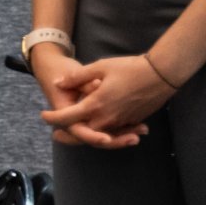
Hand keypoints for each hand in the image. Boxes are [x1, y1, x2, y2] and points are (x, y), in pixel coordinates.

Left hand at [35, 49, 159, 147]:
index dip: (52, 119)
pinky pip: (116, 132)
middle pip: (83, 134)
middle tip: (56, 135)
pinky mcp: (133, 121)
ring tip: (75, 134)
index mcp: (95, 105)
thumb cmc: (130, 68)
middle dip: (69, 136)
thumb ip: (77, 77)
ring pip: (100, 135)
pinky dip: (106, 133)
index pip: (67, 118)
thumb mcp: (100, 67)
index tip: (43, 116)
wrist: (162, 74)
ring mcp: (121, 122)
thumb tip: (58, 83)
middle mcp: (107, 118)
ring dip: (88, 137)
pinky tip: (101, 130)